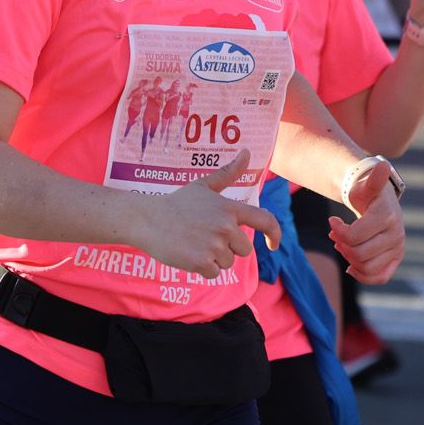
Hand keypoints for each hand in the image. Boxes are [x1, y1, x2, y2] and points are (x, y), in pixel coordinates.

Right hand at [130, 150, 280, 279]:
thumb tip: (247, 151)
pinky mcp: (202, 262)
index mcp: (229, 208)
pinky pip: (214, 273)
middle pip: (244, 249)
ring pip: (228, 263)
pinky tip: (189, 254)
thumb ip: (228, 172)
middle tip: (206, 237)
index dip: (275, 234)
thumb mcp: (204, 185)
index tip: (274, 244)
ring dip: (215, 259)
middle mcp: (226, 227)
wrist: (148, 220)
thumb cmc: (177, 203)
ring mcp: (214, 246)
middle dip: (229, 248)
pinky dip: (203, 268)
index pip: (265, 220)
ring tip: (195, 243)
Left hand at [329, 158, 405, 283]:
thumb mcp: (366, 185)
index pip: (354, 236)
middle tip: (335, 234)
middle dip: (341, 244)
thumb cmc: (367, 193)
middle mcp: (397, 234)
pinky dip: (363, 275)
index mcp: (387, 216)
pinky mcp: (396, 259)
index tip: (331, 220)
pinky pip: (380, 277)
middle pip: (359, 254)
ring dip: (349, 258)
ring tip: (342, 245)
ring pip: (367, 267)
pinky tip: (351, 265)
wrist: (379, 202)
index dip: (338, 231)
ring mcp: (398, 248)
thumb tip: (382, 165)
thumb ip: (372, 179)